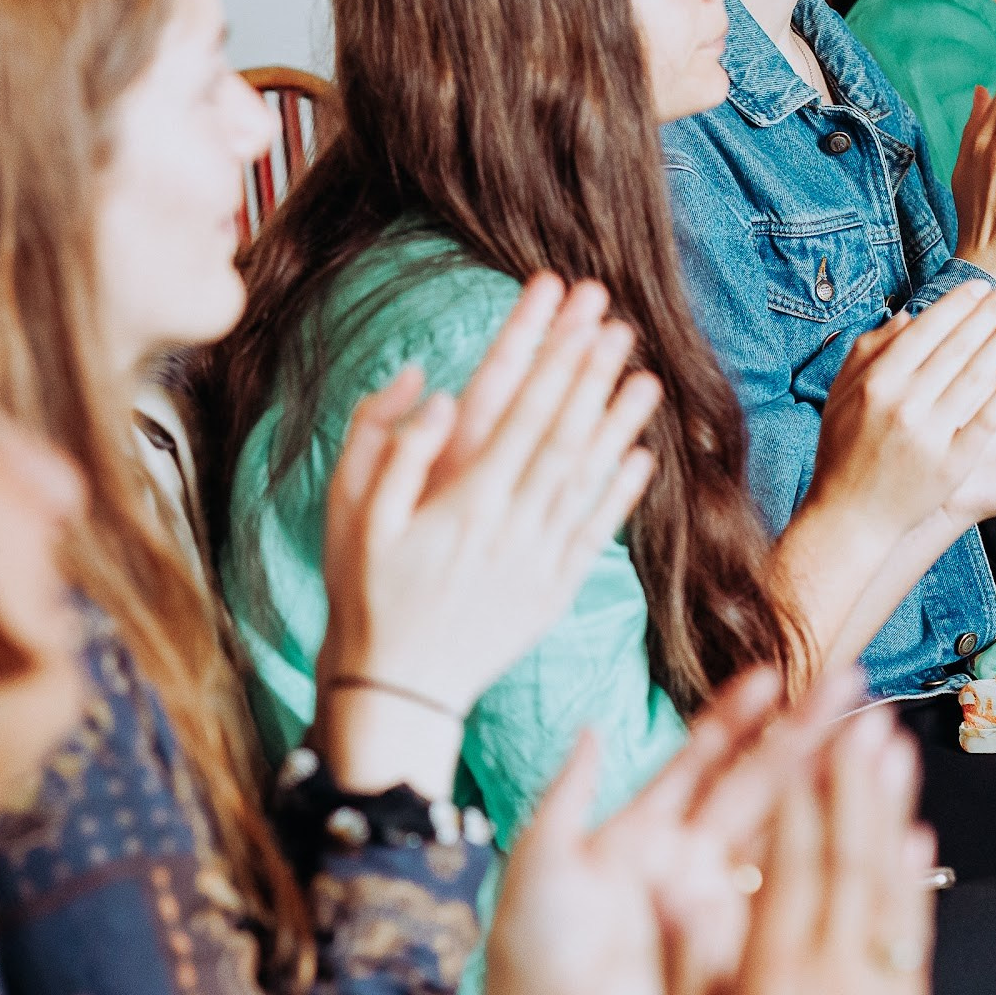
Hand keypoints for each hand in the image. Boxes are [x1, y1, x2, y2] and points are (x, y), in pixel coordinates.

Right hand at [317, 276, 659, 720]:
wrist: (395, 690)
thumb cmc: (365, 592)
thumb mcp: (349, 515)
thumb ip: (388, 447)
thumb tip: (435, 389)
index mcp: (459, 498)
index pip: (513, 407)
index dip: (542, 351)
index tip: (560, 304)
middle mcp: (506, 523)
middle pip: (559, 431)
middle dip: (587, 370)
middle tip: (614, 317)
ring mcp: (535, 558)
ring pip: (586, 477)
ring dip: (616, 422)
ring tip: (645, 373)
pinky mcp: (551, 590)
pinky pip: (595, 533)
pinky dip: (620, 493)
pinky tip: (641, 455)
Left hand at [456, 668, 860, 994]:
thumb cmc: (532, 954)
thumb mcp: (540, 854)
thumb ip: (572, 789)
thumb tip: (591, 730)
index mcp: (639, 829)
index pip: (700, 757)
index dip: (736, 715)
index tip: (771, 678)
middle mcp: (683, 856)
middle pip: (752, 781)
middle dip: (797, 735)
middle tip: (841, 691)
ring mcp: (711, 896)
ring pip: (773, 826)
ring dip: (815, 782)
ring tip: (856, 738)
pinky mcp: (727, 937)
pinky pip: (776, 886)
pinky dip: (810, 850)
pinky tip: (843, 812)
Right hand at [650, 700, 933, 994]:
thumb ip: (687, 959)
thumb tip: (673, 880)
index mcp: (775, 982)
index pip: (794, 866)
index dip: (801, 796)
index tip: (804, 737)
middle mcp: (836, 983)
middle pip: (853, 861)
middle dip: (858, 782)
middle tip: (864, 716)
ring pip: (892, 888)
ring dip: (895, 812)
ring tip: (897, 751)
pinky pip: (913, 936)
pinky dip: (916, 881)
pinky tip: (915, 838)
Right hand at [800, 282, 995, 545]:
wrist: (851, 516)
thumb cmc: (844, 451)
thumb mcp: (842, 394)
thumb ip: (869, 350)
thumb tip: (907, 316)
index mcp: (876, 382)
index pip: (925, 331)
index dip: (957, 305)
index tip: (981, 285)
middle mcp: (903, 404)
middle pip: (957, 347)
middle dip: (991, 311)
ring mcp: (930, 434)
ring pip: (977, 376)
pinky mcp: (953, 462)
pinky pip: (988, 417)